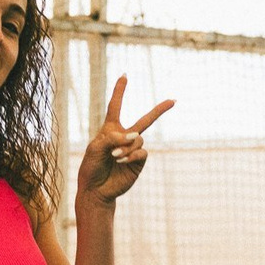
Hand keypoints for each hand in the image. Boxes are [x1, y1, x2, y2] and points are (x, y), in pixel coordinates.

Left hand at [77, 76, 173, 205]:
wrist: (96, 189)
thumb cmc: (91, 166)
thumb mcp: (96, 148)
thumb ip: (113, 137)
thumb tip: (136, 136)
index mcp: (110, 129)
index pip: (115, 106)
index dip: (120, 91)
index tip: (124, 75)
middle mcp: (125, 137)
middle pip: (145, 120)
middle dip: (160, 110)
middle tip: (173, 101)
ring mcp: (133, 149)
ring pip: (138, 138)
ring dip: (126, 146)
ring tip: (114, 156)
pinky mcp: (138, 162)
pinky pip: (141, 151)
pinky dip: (131, 154)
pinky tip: (121, 161)